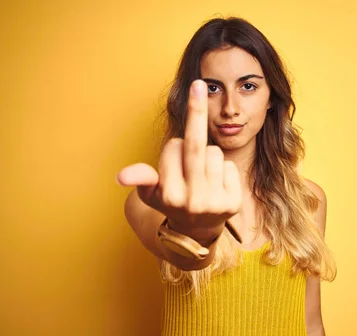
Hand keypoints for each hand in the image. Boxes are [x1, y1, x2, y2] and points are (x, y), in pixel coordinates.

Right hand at [117, 80, 241, 241]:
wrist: (196, 231)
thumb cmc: (170, 203)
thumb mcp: (150, 193)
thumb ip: (141, 179)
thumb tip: (122, 176)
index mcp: (168, 196)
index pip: (173, 147)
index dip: (172, 149)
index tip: (172, 162)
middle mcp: (192, 201)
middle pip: (196, 145)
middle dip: (197, 111)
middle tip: (198, 82)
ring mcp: (215, 203)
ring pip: (214, 152)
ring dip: (207, 157)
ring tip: (201, 177)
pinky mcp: (234, 203)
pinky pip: (228, 165)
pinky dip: (221, 169)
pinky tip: (215, 185)